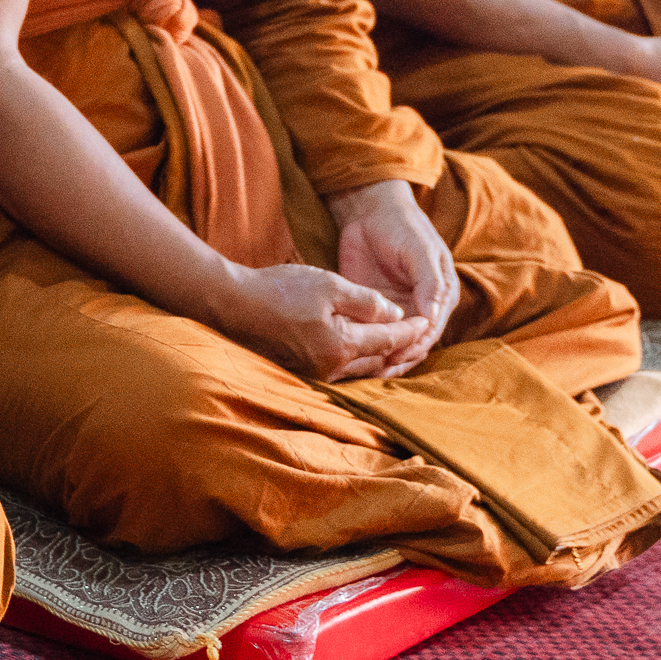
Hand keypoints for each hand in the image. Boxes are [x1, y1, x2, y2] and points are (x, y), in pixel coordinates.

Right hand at [223, 262, 438, 380]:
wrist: (232, 305)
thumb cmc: (279, 289)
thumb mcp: (329, 285)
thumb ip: (366, 301)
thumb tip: (395, 313)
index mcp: (342, 346)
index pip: (389, 341)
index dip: (411, 330)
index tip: (427, 321)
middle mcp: (331, 368)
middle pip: (378, 361)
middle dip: (399, 348)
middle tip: (417, 335)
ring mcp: (315, 374)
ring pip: (359, 369)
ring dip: (379, 356)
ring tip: (394, 344)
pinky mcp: (301, 372)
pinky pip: (340, 370)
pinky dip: (356, 360)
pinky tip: (359, 349)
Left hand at [329, 181, 461, 375]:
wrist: (370, 211)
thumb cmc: (402, 226)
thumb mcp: (419, 249)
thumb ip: (429, 281)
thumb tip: (433, 317)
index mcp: (441, 294)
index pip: (431, 329)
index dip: (415, 345)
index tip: (396, 356)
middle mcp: (424, 307)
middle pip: (415, 343)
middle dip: (399, 359)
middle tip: (378, 371)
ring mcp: (400, 309)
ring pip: (396, 344)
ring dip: (384, 359)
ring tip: (367, 372)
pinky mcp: (377, 309)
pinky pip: (375, 333)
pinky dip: (367, 345)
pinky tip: (355, 358)